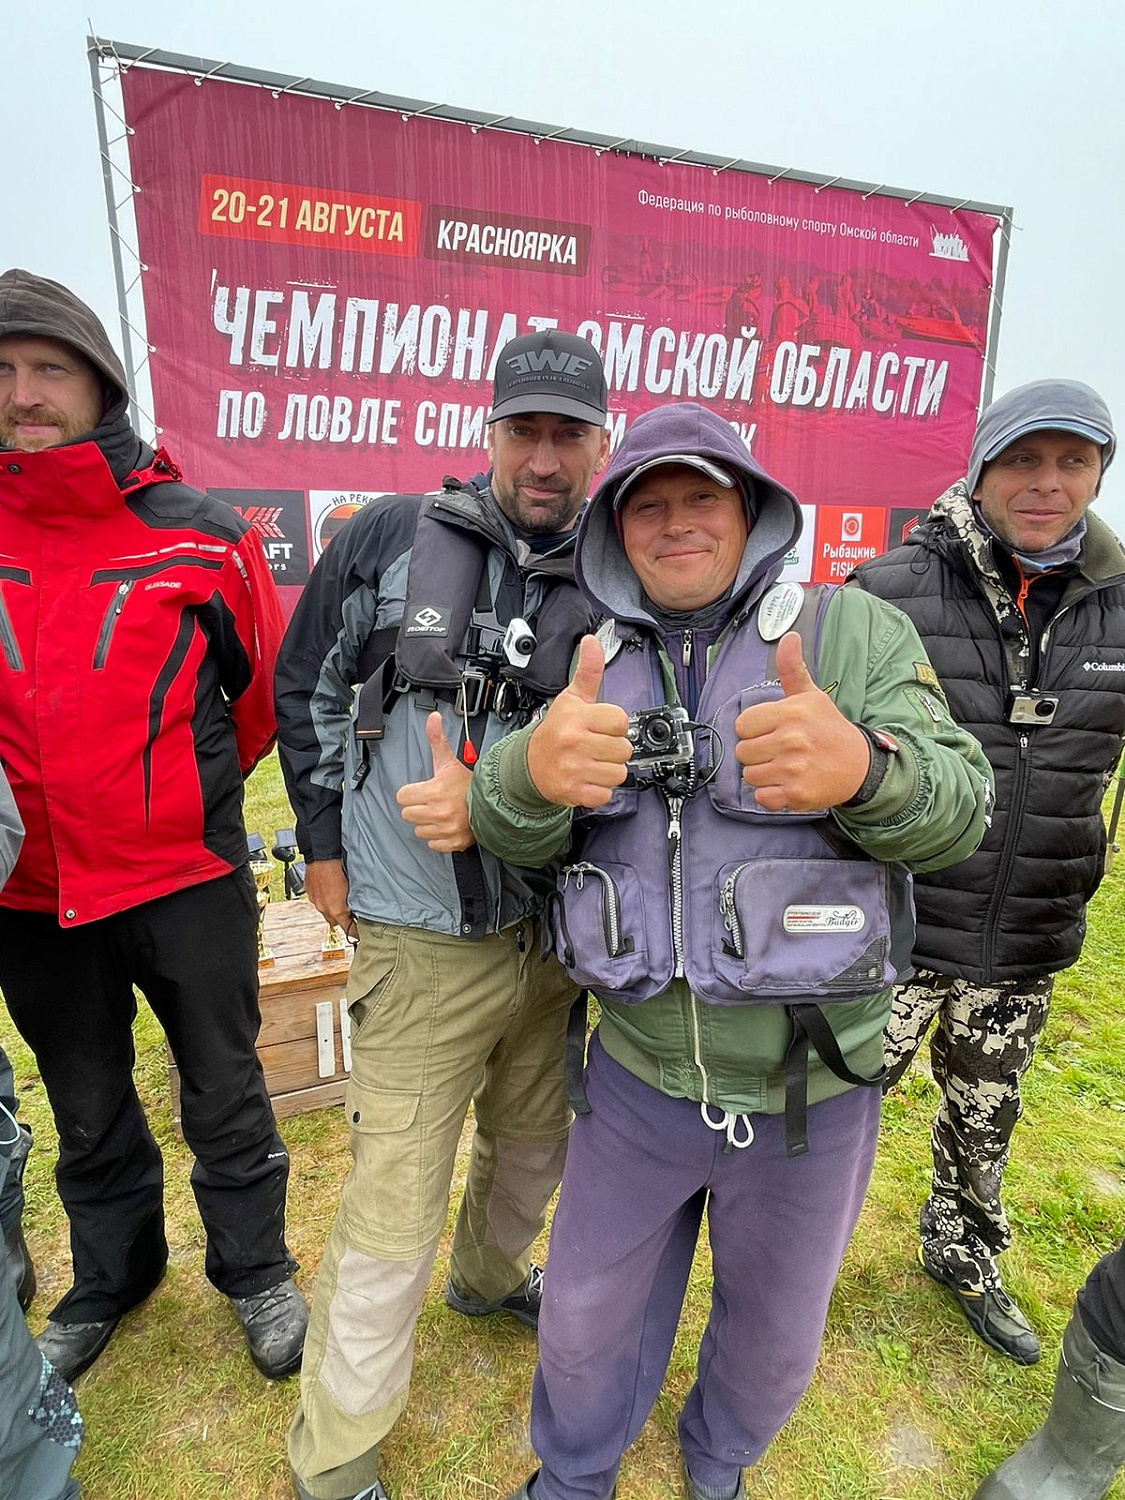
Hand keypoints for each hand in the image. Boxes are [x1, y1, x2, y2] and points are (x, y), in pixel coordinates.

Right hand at [305, 859, 354, 934]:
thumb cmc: (339, 869)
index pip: (348, 929)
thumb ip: (355, 903)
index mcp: (336, 911)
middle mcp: (324, 909)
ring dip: (332, 907)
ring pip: (325, 910)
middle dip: (342, 919)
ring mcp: (315, 901)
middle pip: (335, 921)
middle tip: (350, 912)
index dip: (355, 931)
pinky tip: (330, 888)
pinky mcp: (310, 892)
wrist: (322, 857)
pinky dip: (324, 897)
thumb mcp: (352, 889)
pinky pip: (318, 900)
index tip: (360, 932)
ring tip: (339, 897)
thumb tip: (359, 909)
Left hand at [396, 712, 474, 851]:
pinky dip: (439, 837)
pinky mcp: (453, 843)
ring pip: (419, 830)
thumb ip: (436, 740)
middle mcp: (439, 812)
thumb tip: (433, 718)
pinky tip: (448, 825)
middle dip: (418, 807)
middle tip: (434, 801)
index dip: (411, 792)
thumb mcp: (449, 761)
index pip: (401, 797)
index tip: (424, 790)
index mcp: (434, 791)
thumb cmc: (470, 784)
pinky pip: (433, 844)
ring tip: (442, 813)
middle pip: (407, 814)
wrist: (497, 802)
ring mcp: (446, 829)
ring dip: (428, 823)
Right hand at [525, 635, 632, 807]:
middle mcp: (574, 741)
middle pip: (624, 749)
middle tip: (594, 746)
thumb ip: (587, 670)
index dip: (614, 725)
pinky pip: (606, 793)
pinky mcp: (574, 791)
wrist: (529, 765)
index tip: (599, 727)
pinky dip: (600, 789)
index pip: (621, 721)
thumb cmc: (556, 731)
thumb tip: (592, 641)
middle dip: (613, 749)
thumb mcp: (571, 698)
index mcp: (576, 717)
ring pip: (619, 772)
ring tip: (591, 762)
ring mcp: (574, 768)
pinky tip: (586, 778)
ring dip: (609, 770)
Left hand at [735, 631, 869, 810]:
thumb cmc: (829, 729)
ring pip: (749, 775)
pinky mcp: (797, 794)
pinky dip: (771, 795)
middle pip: (743, 751)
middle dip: (757, 752)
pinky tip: (786, 784)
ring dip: (762, 774)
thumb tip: (788, 637)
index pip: (742, 724)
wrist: (860, 765)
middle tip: (778, 750)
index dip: (754, 729)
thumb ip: (791, 669)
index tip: (770, 731)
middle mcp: (792, 740)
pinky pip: (762, 797)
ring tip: (783, 767)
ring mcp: (794, 769)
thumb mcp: (811, 696)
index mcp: (792, 713)